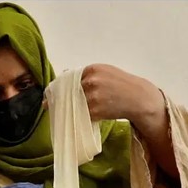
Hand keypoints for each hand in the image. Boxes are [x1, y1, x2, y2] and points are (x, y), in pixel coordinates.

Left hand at [43, 64, 163, 125]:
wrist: (138, 97)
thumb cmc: (121, 84)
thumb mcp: (105, 72)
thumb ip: (87, 74)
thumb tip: (63, 76)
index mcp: (93, 69)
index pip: (67, 78)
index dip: (56, 87)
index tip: (49, 94)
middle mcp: (91, 81)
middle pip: (67, 92)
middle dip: (57, 100)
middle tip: (49, 106)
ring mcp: (93, 96)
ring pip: (72, 105)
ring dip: (66, 110)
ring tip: (63, 113)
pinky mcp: (96, 110)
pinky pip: (81, 115)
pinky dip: (78, 117)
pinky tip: (77, 118)